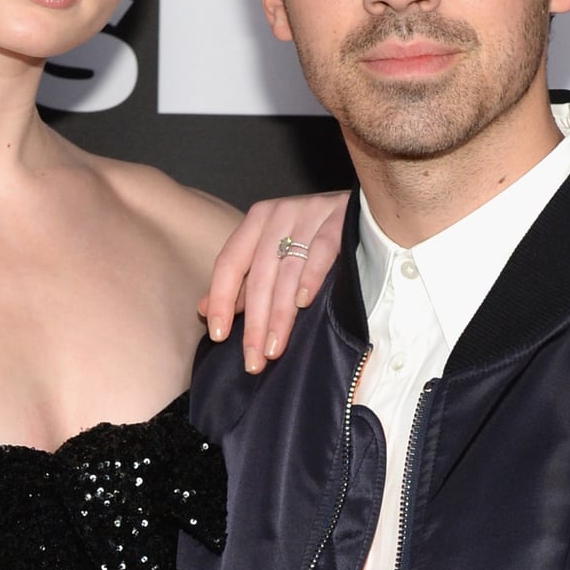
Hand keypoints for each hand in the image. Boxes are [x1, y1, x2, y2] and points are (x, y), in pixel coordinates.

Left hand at [200, 192, 349, 371]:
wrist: (365, 209)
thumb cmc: (313, 236)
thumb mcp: (273, 253)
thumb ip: (242, 283)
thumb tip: (204, 309)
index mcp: (257, 221)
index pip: (229, 262)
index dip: (221, 299)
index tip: (218, 335)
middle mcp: (279, 214)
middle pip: (259, 275)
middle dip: (255, 322)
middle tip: (254, 360)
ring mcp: (311, 214)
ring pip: (288, 271)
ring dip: (280, 314)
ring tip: (275, 348)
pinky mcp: (341, 219)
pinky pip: (322, 251)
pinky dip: (311, 278)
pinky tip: (303, 304)